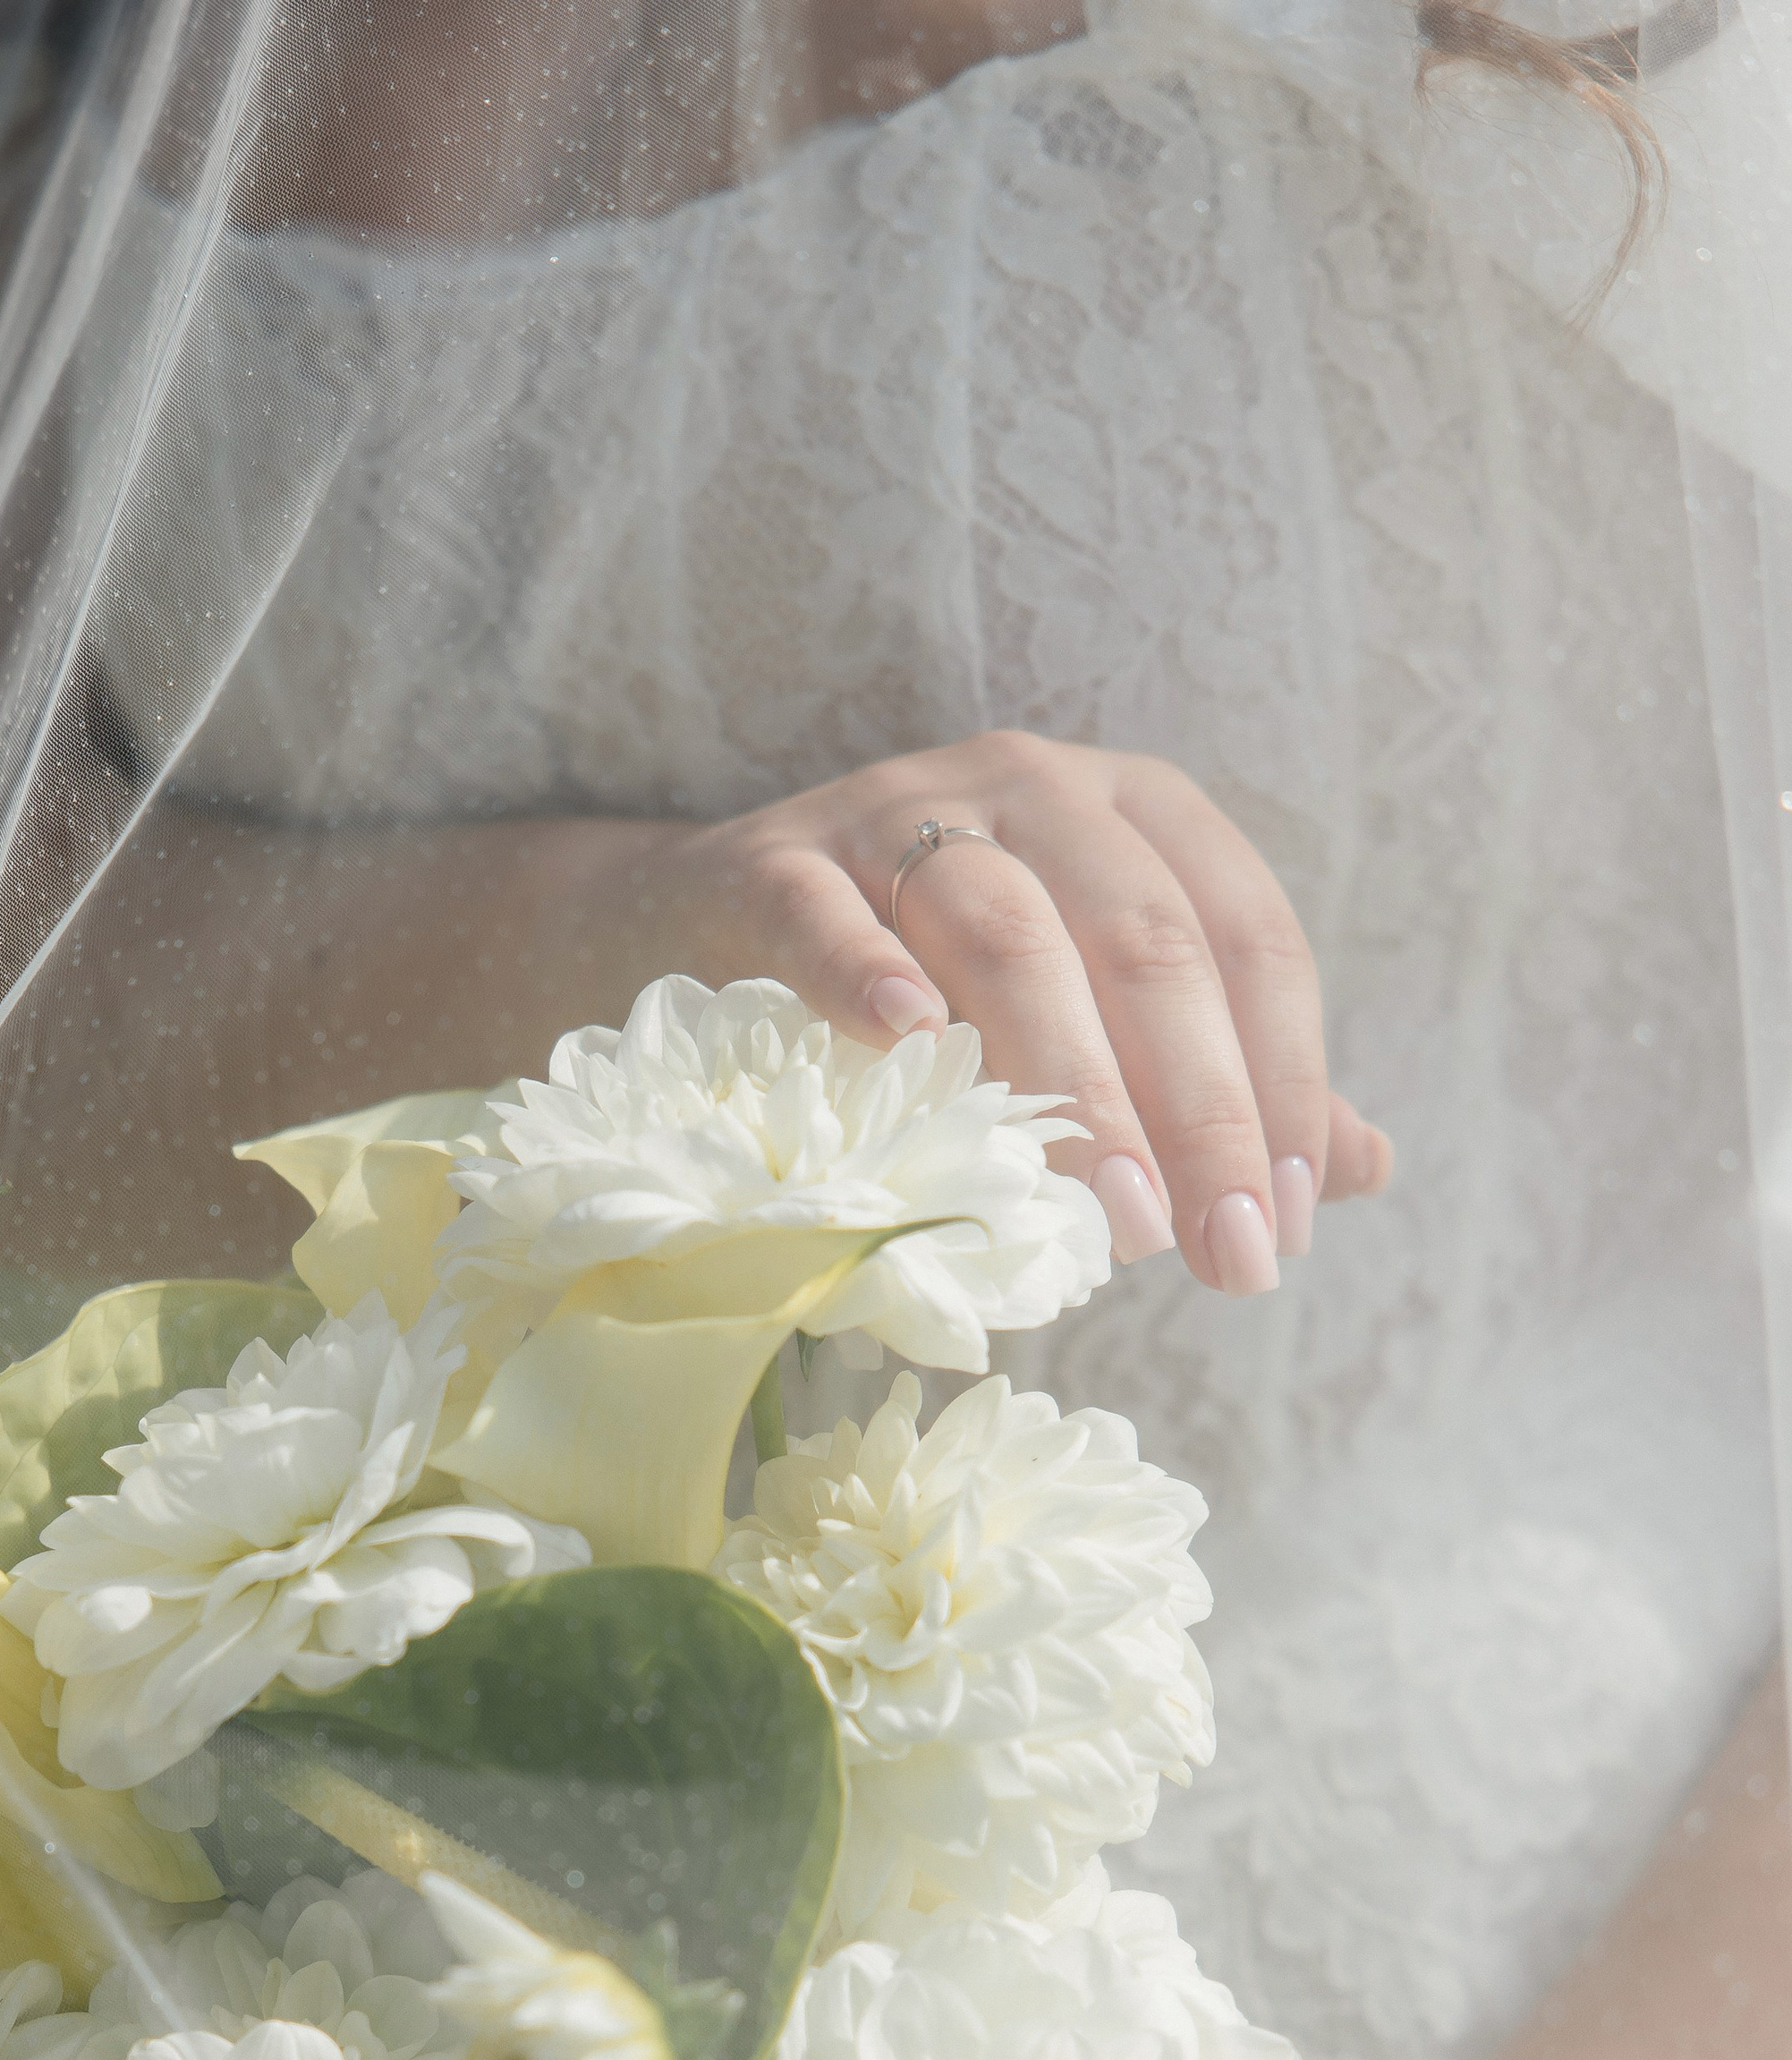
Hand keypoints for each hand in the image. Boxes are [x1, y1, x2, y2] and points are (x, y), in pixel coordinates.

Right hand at [605, 729, 1392, 1293]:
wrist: (712, 925)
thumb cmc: (935, 980)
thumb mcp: (1092, 1011)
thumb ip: (1222, 1078)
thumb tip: (1363, 1168)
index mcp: (1136, 812)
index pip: (1247, 937)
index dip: (1284, 1084)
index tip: (1287, 1225)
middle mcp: (1033, 788)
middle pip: (1144, 941)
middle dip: (1198, 1109)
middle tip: (1215, 1254)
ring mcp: (896, 812)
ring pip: (1007, 930)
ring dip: (1072, 1079)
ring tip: (1113, 1215)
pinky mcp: (775, 863)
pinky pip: (829, 913)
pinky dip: (870, 974)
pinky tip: (914, 1047)